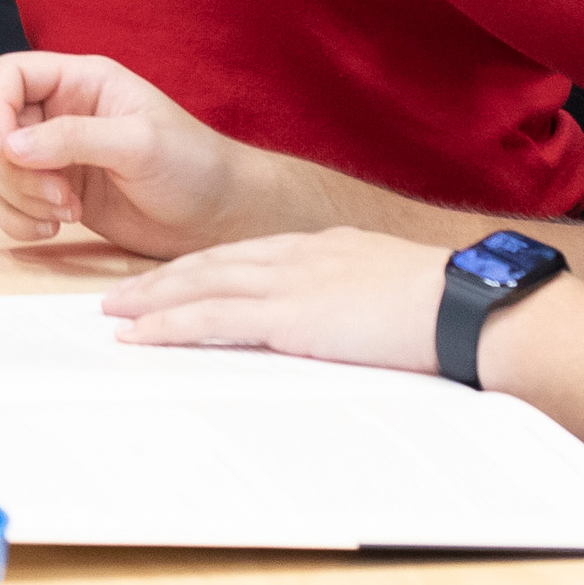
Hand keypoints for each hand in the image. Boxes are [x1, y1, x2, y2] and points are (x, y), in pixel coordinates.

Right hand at [0, 49, 266, 257]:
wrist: (218, 217)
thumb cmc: (194, 165)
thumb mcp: (137, 143)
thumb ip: (73, 138)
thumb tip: (10, 144)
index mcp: (82, 82)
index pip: (10, 75)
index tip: (8, 147)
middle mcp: (63, 114)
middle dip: (14, 167)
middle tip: (58, 193)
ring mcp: (58, 157)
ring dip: (21, 196)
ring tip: (68, 211)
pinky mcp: (57, 195)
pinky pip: (10, 203)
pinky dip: (19, 220)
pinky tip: (54, 228)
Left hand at [101, 230, 456, 376]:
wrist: (469, 306)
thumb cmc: (450, 309)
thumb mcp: (394, 295)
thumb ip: (362, 304)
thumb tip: (354, 328)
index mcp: (326, 249)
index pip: (250, 256)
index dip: (207, 267)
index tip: (177, 277)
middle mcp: (300, 256)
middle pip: (213, 262)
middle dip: (164, 278)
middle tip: (123, 293)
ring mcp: (290, 282)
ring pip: (200, 284)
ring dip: (151, 299)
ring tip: (114, 312)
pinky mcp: (287, 314)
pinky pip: (211, 317)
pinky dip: (168, 324)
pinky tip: (139, 335)